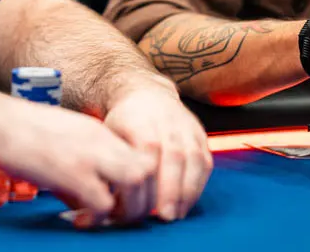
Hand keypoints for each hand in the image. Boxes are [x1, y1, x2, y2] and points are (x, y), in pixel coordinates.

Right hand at [0, 94, 155, 223]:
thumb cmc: (19, 131)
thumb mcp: (61, 137)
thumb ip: (80, 160)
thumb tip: (82, 199)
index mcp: (99, 131)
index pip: (143, 155)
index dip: (141, 181)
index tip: (123, 198)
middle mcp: (101, 141)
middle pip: (149, 171)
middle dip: (141, 199)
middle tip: (118, 215)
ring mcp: (89, 156)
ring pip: (136, 187)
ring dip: (125, 210)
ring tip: (102, 221)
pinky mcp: (72, 173)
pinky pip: (103, 205)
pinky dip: (96, 220)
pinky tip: (76, 221)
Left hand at [102, 76, 211, 222]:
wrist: (147, 92)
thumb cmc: (123, 121)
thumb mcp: (109, 131)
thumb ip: (112, 159)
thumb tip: (104, 197)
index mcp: (140, 119)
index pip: (149, 147)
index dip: (151, 175)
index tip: (146, 201)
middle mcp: (167, 121)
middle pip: (175, 155)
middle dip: (172, 189)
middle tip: (165, 216)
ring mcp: (186, 127)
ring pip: (194, 159)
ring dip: (187, 191)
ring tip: (177, 215)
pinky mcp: (200, 135)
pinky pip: (205, 161)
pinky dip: (198, 185)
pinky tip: (186, 204)